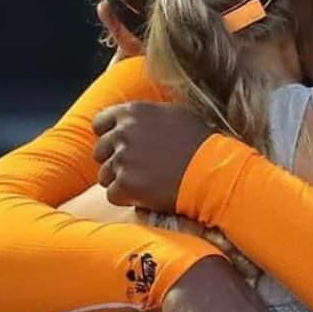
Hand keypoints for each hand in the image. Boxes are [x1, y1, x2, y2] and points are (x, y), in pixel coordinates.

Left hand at [92, 101, 215, 211]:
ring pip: (104, 175)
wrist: (212, 173)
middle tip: (137, 170)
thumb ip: (148, 116)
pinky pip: (113, 195)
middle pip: (100, 151)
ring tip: (146, 184)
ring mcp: (122, 159)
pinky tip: (146, 196)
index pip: (100, 124)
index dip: (109, 137)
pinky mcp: (125, 184)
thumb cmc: (201, 145)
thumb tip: (135, 120)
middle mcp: (123, 133)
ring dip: (121, 182)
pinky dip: (127, 199)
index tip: (120, 148)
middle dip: (115, 161)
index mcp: (133, 112)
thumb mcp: (175, 115)